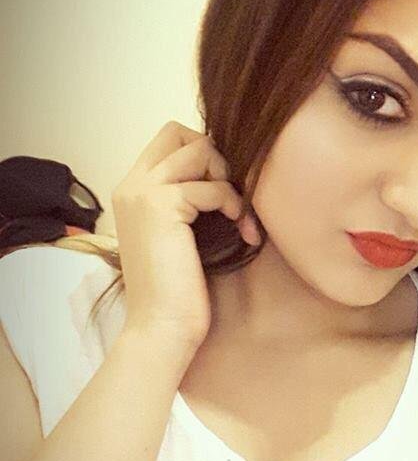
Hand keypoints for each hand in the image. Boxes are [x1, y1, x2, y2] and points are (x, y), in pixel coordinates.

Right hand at [112, 121, 260, 354]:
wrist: (162, 328)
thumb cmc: (178, 292)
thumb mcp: (181, 235)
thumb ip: (188, 201)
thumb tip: (225, 173)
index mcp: (132, 190)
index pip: (170, 138)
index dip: (205, 154)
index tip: (224, 191)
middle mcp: (132, 184)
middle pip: (181, 132)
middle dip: (217, 158)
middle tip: (231, 197)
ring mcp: (143, 192)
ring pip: (200, 150)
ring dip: (230, 181)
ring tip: (240, 217)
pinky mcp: (161, 206)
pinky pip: (213, 187)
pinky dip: (235, 205)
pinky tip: (244, 232)